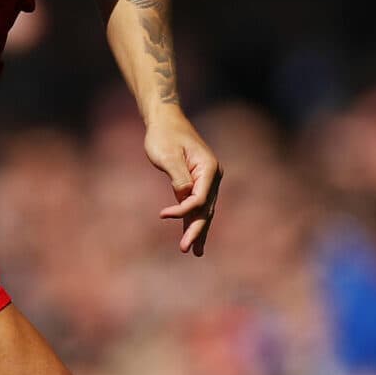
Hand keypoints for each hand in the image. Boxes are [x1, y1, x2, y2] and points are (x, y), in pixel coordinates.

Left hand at [144, 111, 220, 255]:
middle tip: (187, 249)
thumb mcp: (167, 155)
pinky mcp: (196, 184)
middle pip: (206, 208)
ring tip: (195, 252)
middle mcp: (212, 176)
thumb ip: (178, 177)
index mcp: (208, 168)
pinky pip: (197, 206)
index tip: (162, 215)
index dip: (183, 211)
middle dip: (197, 230)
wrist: (165, 122)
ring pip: (204, 210)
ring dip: (198, 230)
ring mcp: (206, 181)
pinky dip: (194, 220)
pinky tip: (192, 237)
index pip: (200, 198)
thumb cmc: (164, 136)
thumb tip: (185, 197)